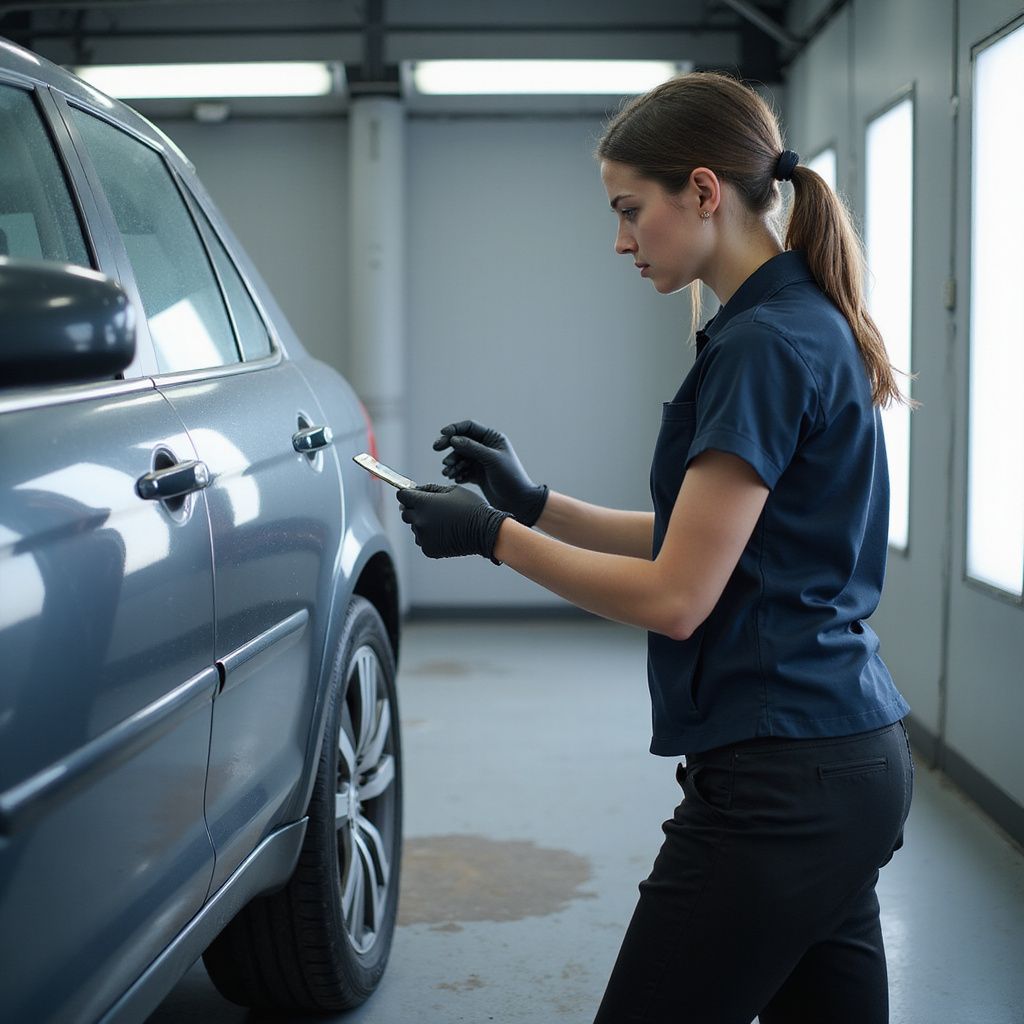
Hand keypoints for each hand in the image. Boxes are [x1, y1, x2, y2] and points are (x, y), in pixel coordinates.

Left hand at [397, 483, 510, 562]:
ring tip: (442, 522)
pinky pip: (422, 540)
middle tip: (430, 509)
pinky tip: (444, 532)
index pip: (402, 496)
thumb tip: (416, 490)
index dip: (407, 494)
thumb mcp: (452, 490)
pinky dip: (429, 536)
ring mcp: (423, 536)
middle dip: (414, 509)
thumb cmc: (471, 507)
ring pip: (414, 527)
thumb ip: (430, 489)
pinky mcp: (428, 549)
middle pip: (405, 513)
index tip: (413, 495)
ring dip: (423, 523)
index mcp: (424, 503)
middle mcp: (420, 520)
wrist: (485, 532)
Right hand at [433, 419, 547, 525]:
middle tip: (436, 449)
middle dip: (448, 445)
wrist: (519, 502)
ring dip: (452, 463)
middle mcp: (485, 448)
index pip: (469, 427)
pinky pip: (462, 470)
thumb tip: (453, 439)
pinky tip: (456, 479)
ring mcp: (480, 462)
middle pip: (461, 442)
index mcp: (492, 438)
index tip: (443, 434)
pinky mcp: (477, 475)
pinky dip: (457, 473)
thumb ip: (472, 448)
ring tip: (448, 472)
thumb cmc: (511, 478)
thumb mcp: (492, 460)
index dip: (454, 429)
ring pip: (459, 458)